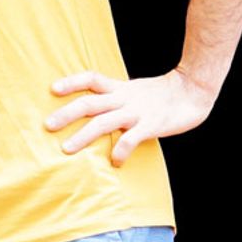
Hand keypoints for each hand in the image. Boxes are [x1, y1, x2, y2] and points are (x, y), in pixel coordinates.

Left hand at [44, 68, 215, 166]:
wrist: (194, 91)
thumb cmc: (161, 95)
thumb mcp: (133, 90)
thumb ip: (114, 98)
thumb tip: (91, 111)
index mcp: (119, 89)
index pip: (91, 79)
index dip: (72, 82)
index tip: (52, 89)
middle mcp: (124, 99)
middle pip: (89, 103)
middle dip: (66, 114)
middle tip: (48, 126)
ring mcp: (137, 112)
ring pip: (104, 122)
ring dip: (83, 136)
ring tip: (66, 149)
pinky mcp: (151, 126)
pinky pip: (131, 139)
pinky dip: (120, 150)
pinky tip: (113, 161)